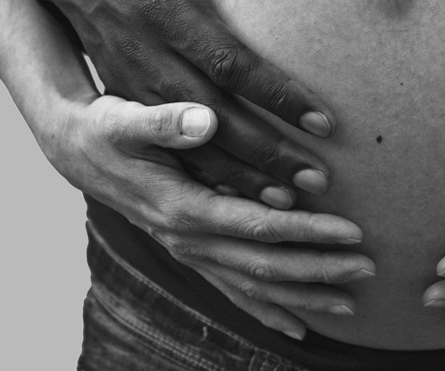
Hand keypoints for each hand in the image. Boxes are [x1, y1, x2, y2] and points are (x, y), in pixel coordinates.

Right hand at [29, 0, 334, 206]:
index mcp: (162, 8)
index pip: (229, 62)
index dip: (277, 95)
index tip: (323, 120)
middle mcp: (143, 51)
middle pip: (212, 116)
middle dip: (266, 152)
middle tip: (317, 178)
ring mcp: (129, 79)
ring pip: (185, 142)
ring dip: (238, 175)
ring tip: (289, 200)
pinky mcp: (122, 94)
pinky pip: (164, 145)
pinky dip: (203, 173)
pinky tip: (239, 196)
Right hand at [42, 92, 374, 339]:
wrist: (77, 150)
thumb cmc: (105, 130)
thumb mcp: (124, 119)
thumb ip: (166, 121)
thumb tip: (206, 119)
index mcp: (182, 207)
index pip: (258, 226)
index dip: (307, 231)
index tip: (351, 231)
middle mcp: (188, 240)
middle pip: (264, 266)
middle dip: (319, 270)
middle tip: (367, 269)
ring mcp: (189, 252)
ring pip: (253, 286)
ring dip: (303, 296)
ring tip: (350, 305)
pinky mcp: (191, 251)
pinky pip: (234, 291)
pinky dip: (268, 309)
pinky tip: (297, 326)